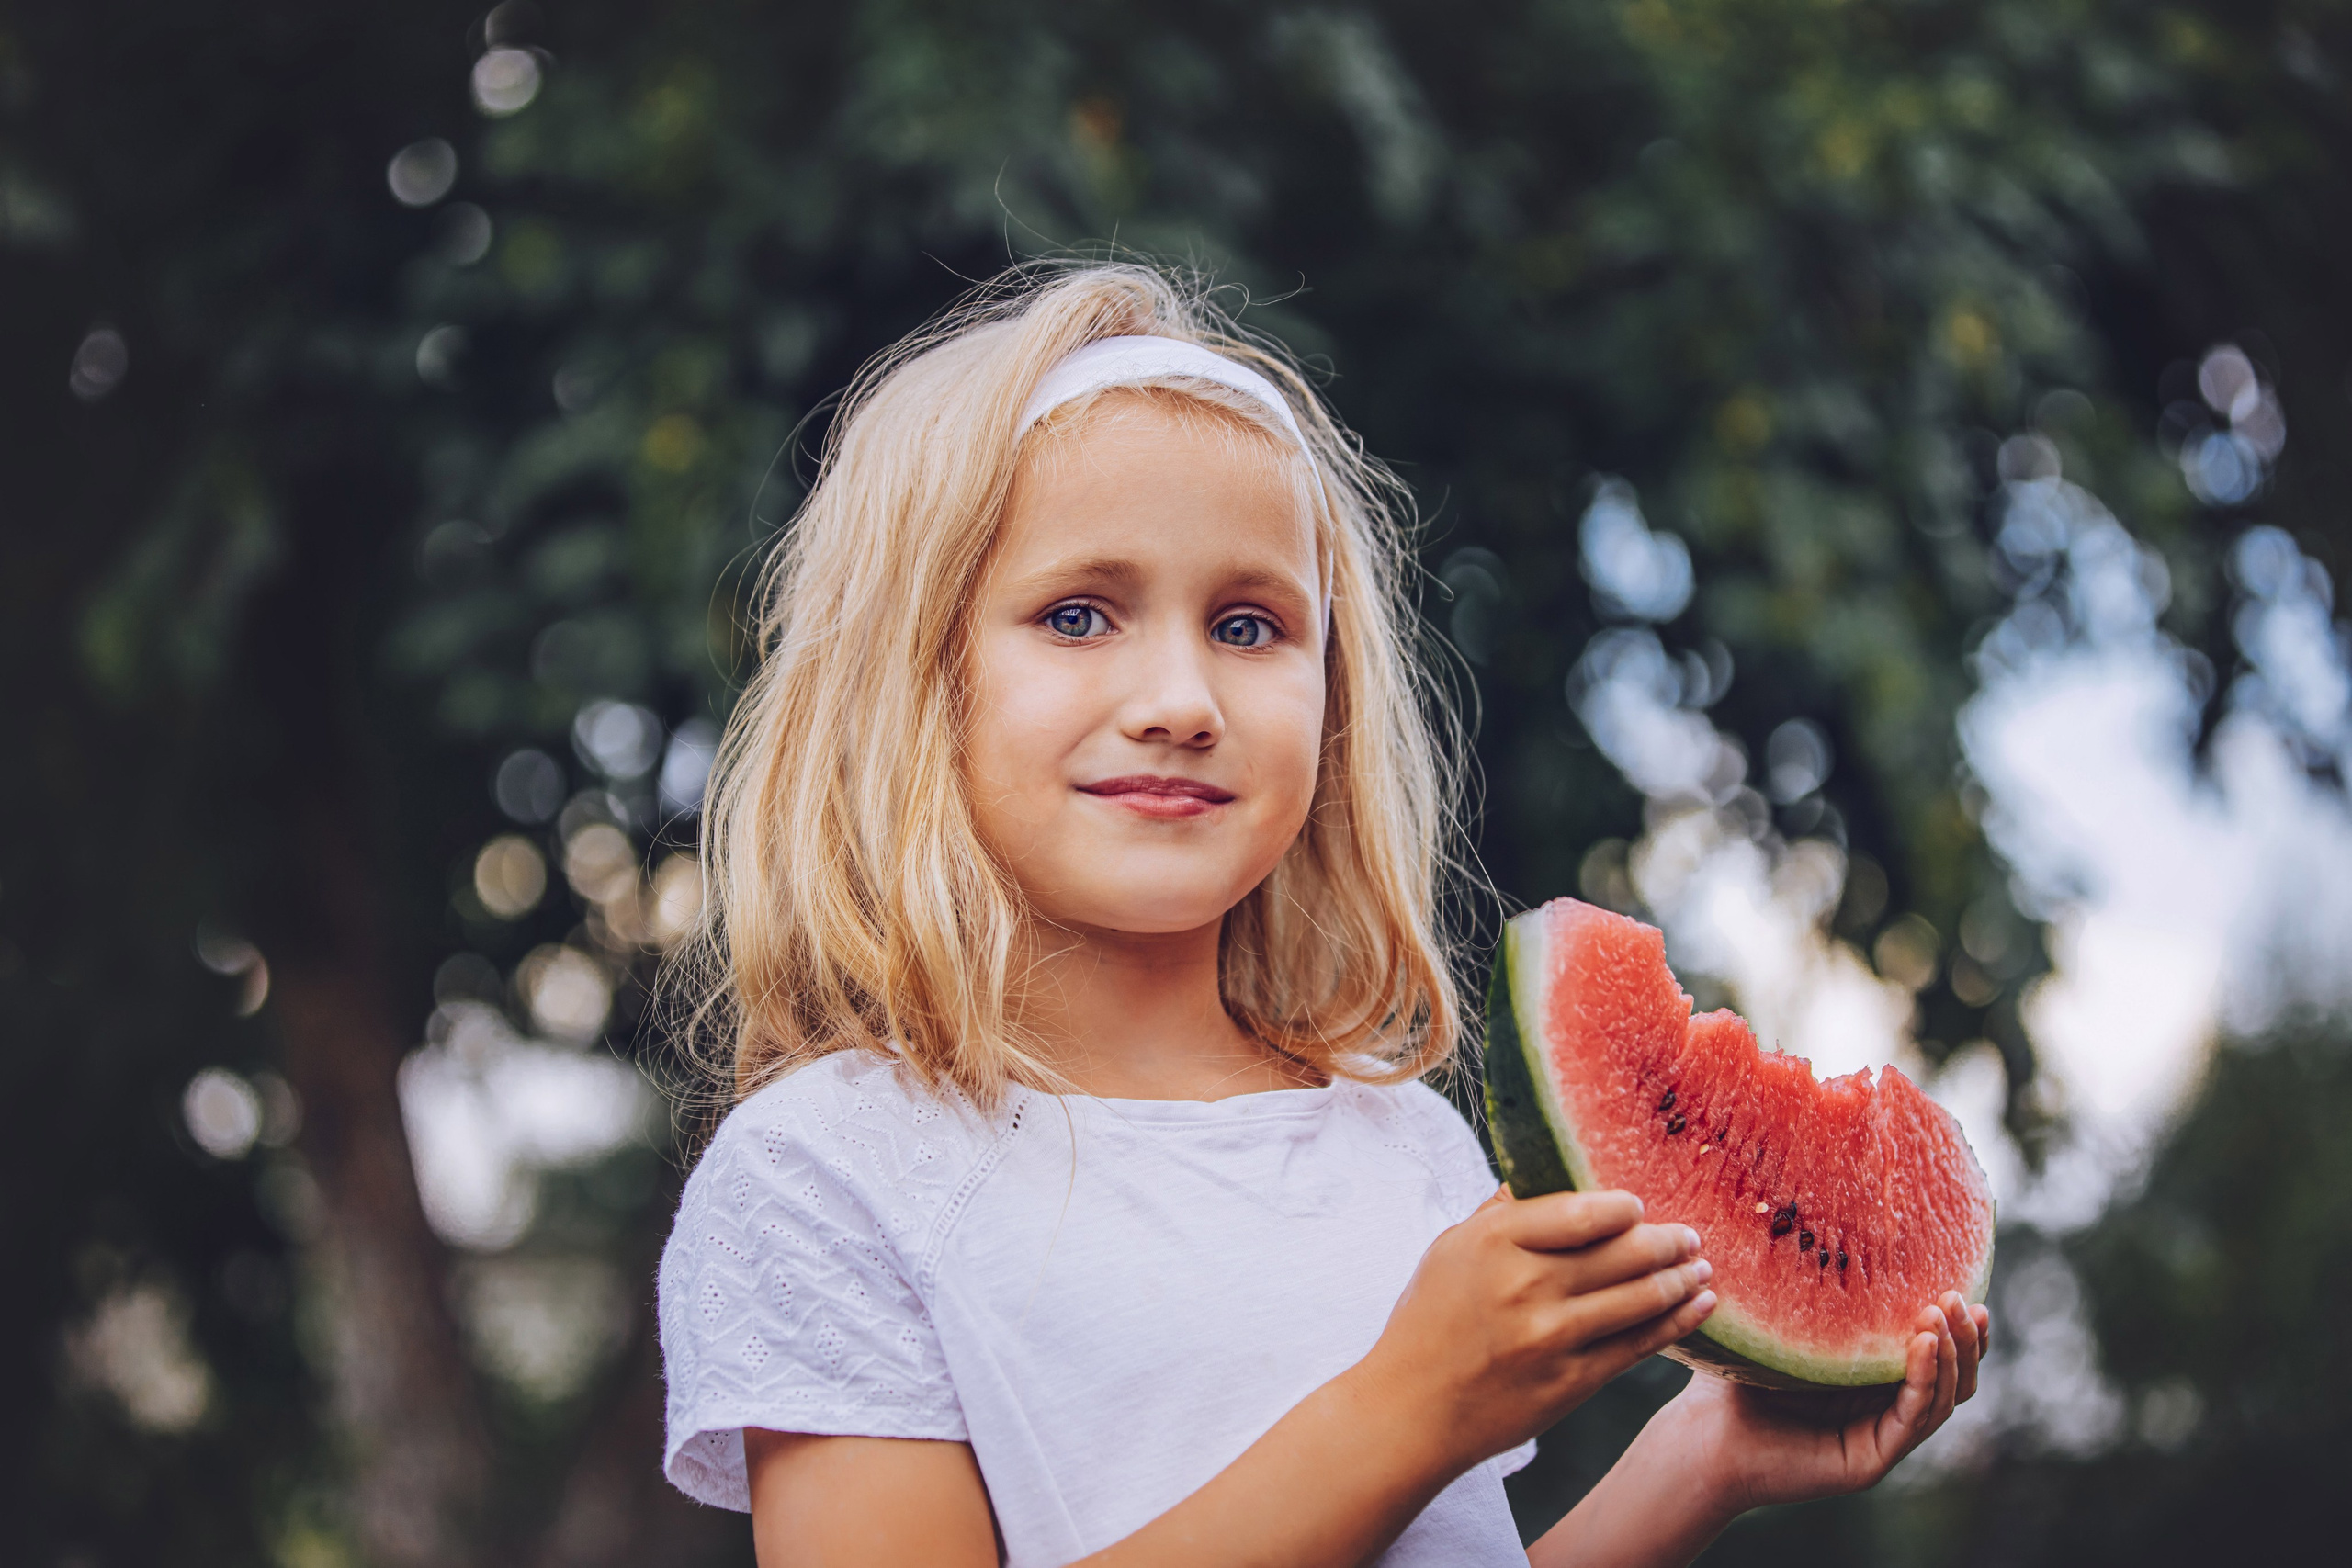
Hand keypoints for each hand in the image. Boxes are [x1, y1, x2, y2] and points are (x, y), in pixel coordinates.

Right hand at [1353, 1186, 1718, 1474]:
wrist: (1412, 1410)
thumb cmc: (1428, 1323)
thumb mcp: (1450, 1251)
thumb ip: (1501, 1214)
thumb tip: (1547, 1175)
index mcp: (1495, 1242)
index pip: (1581, 1211)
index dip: (1622, 1207)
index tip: (1639, 1205)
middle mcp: (1527, 1285)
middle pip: (1621, 1251)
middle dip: (1667, 1240)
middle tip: (1689, 1234)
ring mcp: (1552, 1337)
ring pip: (1640, 1297)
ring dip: (1682, 1278)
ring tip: (1701, 1266)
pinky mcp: (1571, 1382)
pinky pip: (1639, 1345)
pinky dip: (1678, 1322)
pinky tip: (1700, 1305)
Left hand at [1663, 1292, 1989, 1512]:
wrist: (1701, 1433)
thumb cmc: (1733, 1375)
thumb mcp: (1785, 1326)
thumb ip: (1816, 1293)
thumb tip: (1829, 1214)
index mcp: (1872, 1382)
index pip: (1936, 1356)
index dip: (1960, 1329)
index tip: (1967, 1288)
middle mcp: (1883, 1411)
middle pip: (1954, 1379)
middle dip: (1966, 1338)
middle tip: (1965, 1299)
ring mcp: (1879, 1438)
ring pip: (1942, 1399)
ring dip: (1951, 1354)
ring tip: (1943, 1312)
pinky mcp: (1868, 1461)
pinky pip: (1912, 1418)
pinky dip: (1925, 1379)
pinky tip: (1924, 1342)